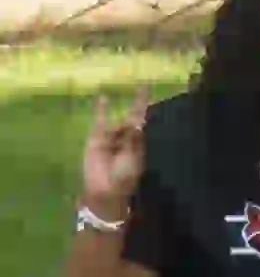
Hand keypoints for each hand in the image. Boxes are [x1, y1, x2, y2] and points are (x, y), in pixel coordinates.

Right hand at [76, 97, 150, 221]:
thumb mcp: (132, 159)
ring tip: (114, 150)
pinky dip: (101, 110)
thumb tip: (137, 121)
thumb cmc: (124, 176)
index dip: (143, 103)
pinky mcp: (96, 139)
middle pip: (130, 118)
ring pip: (116, 123)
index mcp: (137, 140)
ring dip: (118, 130)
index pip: (141, 118)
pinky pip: (99, 122)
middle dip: (135, 106)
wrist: (105, 189)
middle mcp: (124, 135)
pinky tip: (103, 97)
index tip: (145, 86)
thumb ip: (134, 140)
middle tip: (142, 88)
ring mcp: (110, 136)